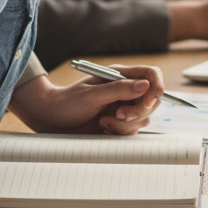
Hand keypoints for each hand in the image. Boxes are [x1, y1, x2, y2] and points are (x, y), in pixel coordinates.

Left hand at [8, 67, 164, 134]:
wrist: (51, 119)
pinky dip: (121, 132)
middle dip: (138, 111)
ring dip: (127, 124)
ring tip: (105, 121)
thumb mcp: (92, 94)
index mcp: (120, 75)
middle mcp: (125, 90)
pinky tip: (103, 126)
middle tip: (119, 115)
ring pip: (143, 117)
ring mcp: (123, 107)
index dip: (156, 87)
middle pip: (151, 99)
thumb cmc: (67, 101)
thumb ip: (119, 89)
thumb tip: (145, 85)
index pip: (150, 75)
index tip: (148, 102)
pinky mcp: (119, 123)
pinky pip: (132, 130)